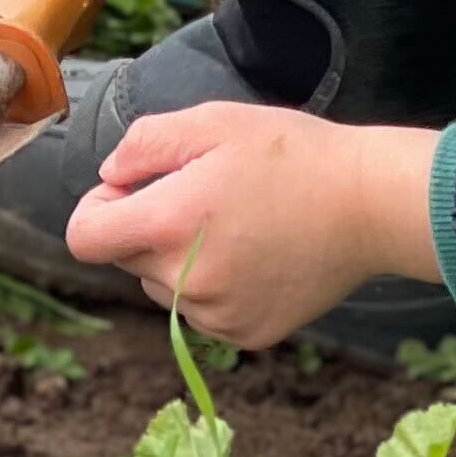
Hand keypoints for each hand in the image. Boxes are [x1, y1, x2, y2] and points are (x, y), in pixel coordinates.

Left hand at [65, 104, 441, 347]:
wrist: (370, 206)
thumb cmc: (293, 155)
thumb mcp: (214, 122)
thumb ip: (145, 144)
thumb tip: (111, 176)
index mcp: (169, 224)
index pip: (85, 238)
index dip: (98, 209)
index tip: (131, 190)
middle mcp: (185, 281)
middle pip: (127, 259)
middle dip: (147, 228)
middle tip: (202, 196)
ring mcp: (217, 314)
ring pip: (164, 289)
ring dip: (179, 262)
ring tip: (235, 226)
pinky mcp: (247, 334)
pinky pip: (203, 312)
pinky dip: (214, 287)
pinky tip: (256, 255)